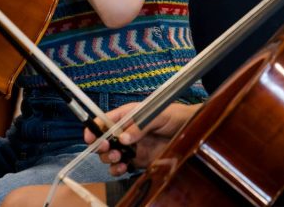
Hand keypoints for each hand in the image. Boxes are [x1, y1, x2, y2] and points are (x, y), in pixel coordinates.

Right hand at [83, 102, 197, 175]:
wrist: (193, 130)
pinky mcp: (139, 161)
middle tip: (108, 148)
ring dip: (109, 158)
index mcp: (128, 116)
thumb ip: (139, 126)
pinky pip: (122, 167)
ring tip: (118, 158)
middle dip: (101, 146)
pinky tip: (122, 168)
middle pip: (104, 140)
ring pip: (111, 155)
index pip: (105, 121)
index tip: (90, 137)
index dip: (95, 128)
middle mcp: (127, 132)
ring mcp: (132, 147)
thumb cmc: (176, 116)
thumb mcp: (157, 115)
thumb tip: (123, 138)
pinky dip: (118, 169)